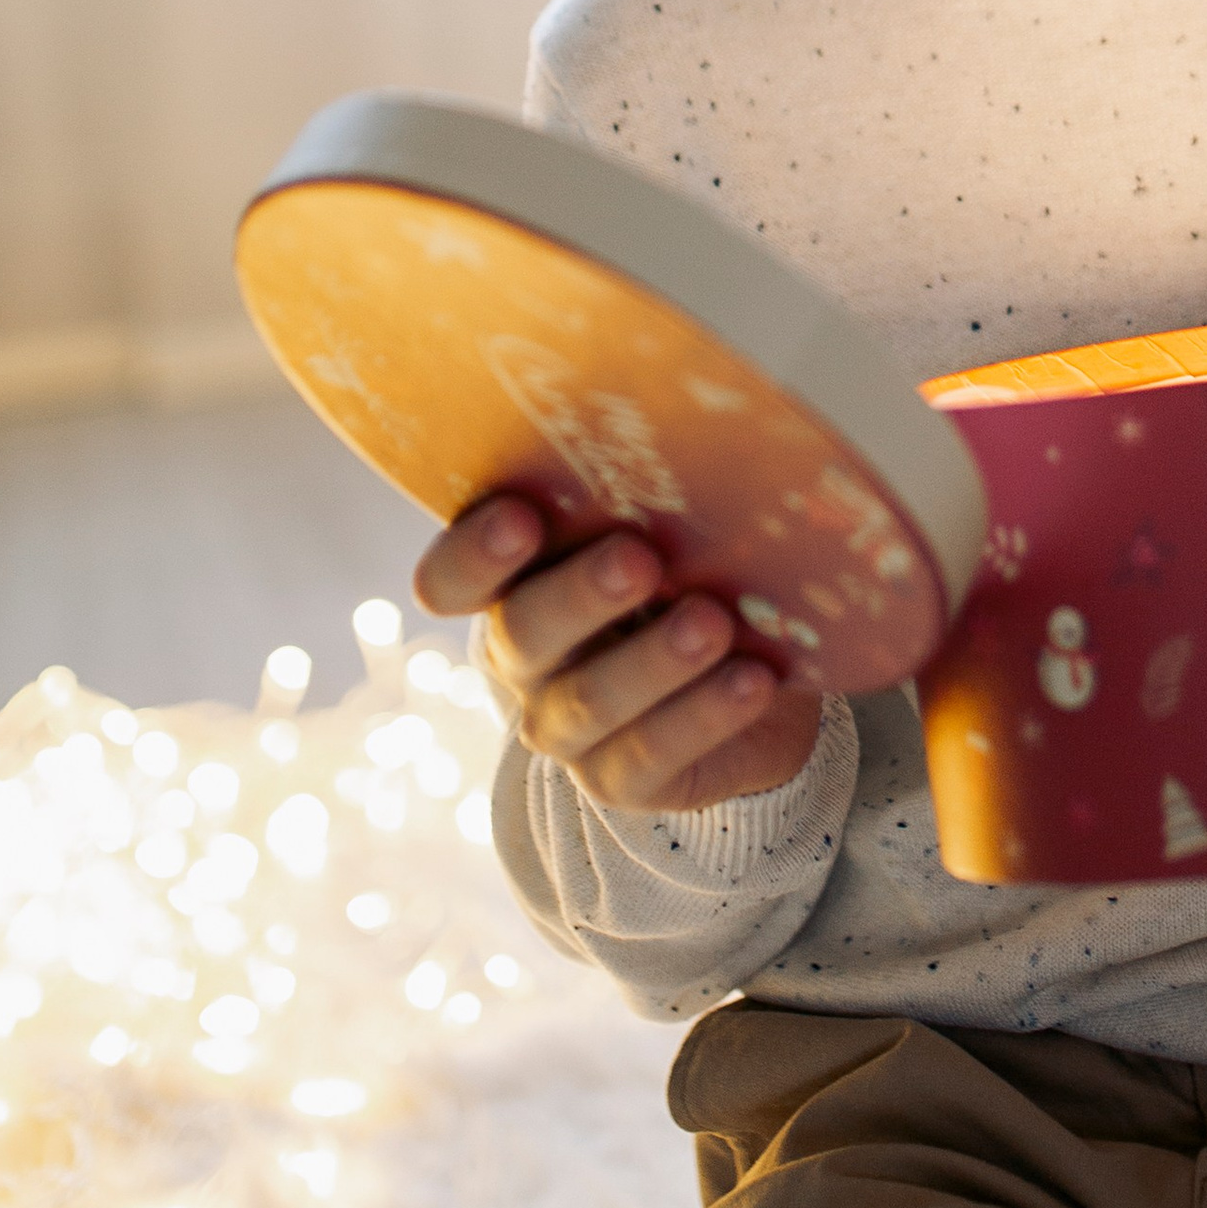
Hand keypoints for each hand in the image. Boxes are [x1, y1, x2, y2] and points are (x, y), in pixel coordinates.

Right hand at [410, 498, 827, 816]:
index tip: (523, 516)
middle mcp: (523, 659)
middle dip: (580, 595)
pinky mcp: (620, 781)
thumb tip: (695, 426)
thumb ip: (646, 496)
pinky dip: (703, 716)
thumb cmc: (690, 574)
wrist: (748, 678)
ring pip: (587, 702)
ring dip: (651, 662)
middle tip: (639, 558)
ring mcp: (565, 727)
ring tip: (711, 622)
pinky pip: (649, 757)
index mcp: (513, 583)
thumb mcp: (663, 528)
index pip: (454, 577)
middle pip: (522, 633)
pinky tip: (752, 679)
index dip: (474, 552)